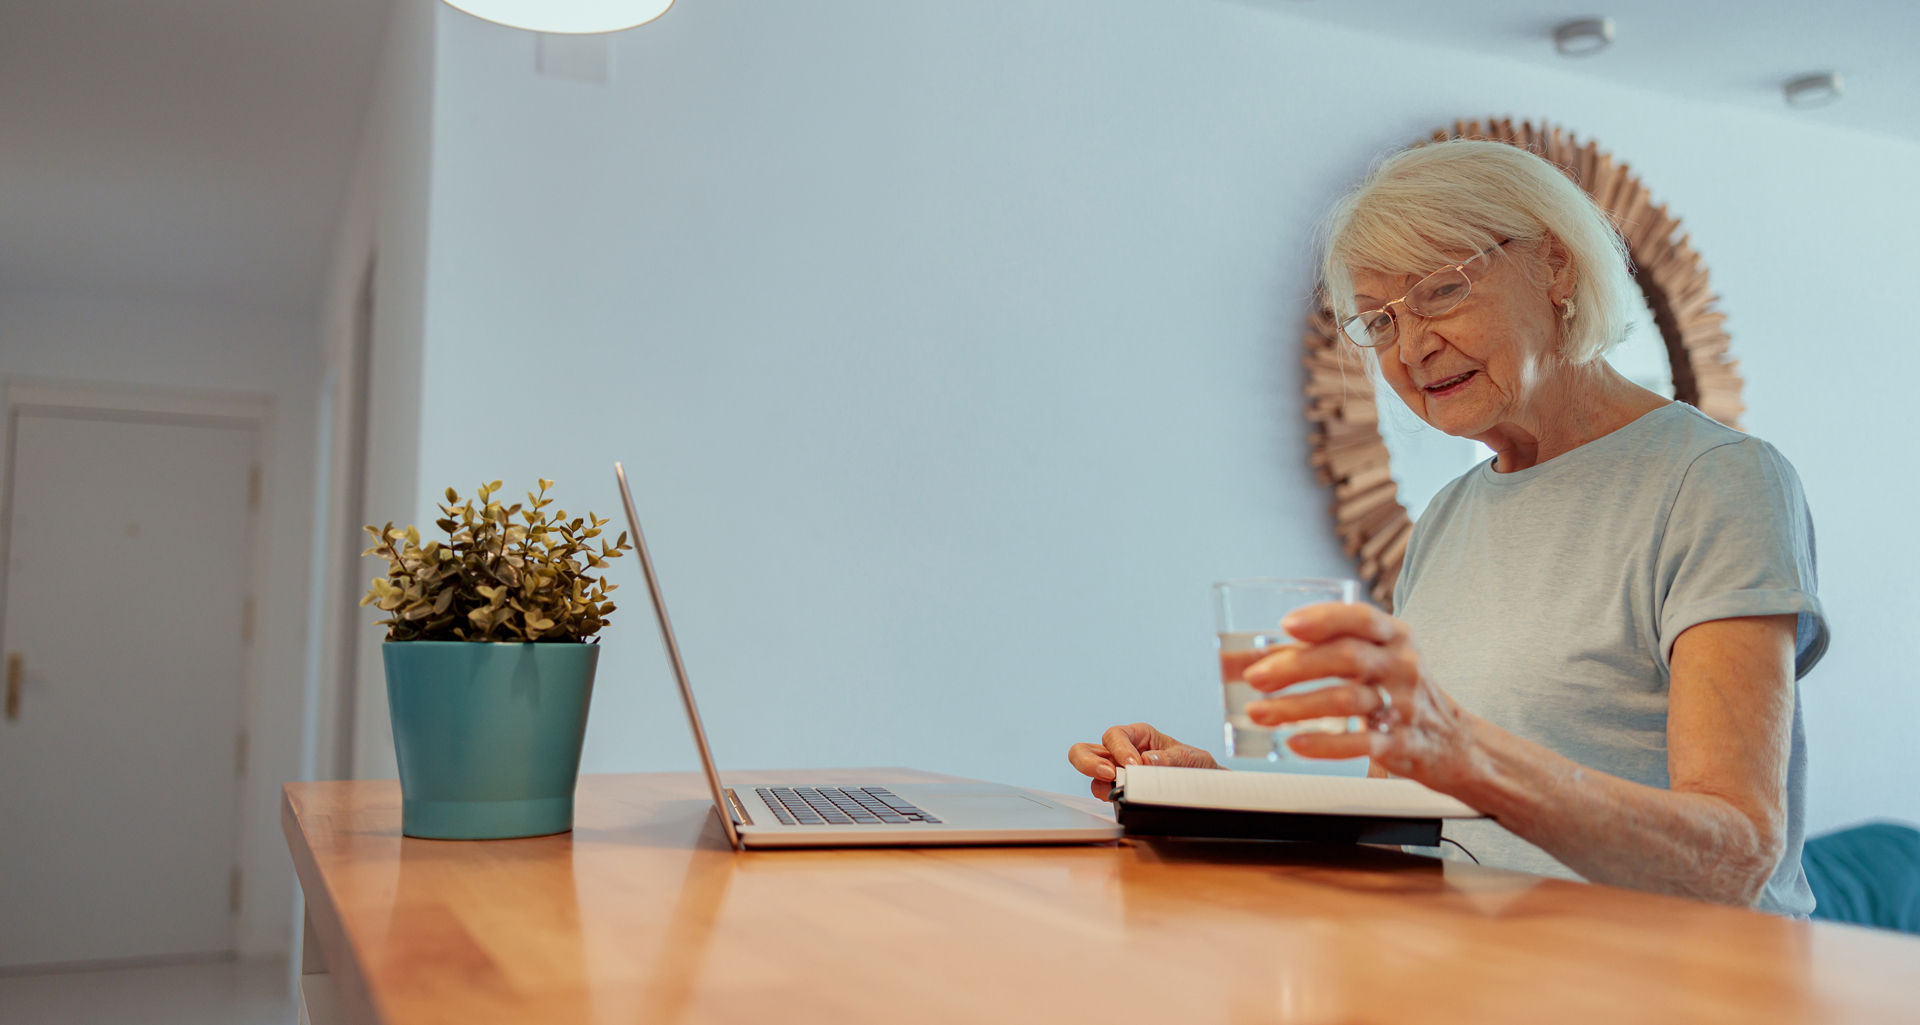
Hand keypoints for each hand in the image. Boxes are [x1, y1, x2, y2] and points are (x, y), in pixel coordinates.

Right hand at [1067, 723, 1219, 799]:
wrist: (1204, 786)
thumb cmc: (1195, 765)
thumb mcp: (1189, 758)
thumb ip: (1169, 759)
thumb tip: (1146, 761)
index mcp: (1138, 735)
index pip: (1115, 736)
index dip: (1119, 750)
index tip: (1134, 765)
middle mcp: (1121, 751)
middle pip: (1085, 750)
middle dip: (1088, 761)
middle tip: (1109, 775)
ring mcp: (1116, 771)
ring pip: (1088, 771)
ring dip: (1097, 780)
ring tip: (1116, 788)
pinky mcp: (1118, 789)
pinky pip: (1101, 790)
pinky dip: (1106, 794)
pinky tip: (1121, 796)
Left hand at [1243, 602, 1478, 789]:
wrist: (1455, 742)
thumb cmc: (1401, 692)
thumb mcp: (1379, 659)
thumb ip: (1331, 651)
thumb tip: (1259, 657)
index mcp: (1395, 637)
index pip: (1361, 618)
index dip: (1324, 619)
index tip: (1287, 625)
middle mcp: (1402, 666)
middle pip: (1347, 657)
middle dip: (1294, 666)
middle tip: (1256, 676)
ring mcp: (1405, 705)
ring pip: (1347, 700)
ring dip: (1296, 707)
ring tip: (1259, 712)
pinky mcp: (1402, 743)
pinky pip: (1360, 743)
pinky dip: (1324, 744)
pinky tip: (1295, 743)